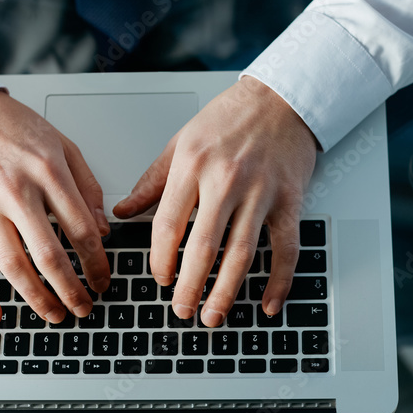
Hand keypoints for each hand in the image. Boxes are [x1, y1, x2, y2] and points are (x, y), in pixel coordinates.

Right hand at [0, 90, 109, 325]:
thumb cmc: (15, 128)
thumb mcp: (63, 146)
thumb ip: (87, 187)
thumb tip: (102, 229)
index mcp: (49, 172)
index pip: (81, 229)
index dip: (96, 262)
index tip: (103, 279)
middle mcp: (17, 191)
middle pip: (50, 255)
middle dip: (72, 289)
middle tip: (85, 306)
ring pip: (14, 265)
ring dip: (37, 297)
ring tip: (55, 314)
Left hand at [113, 76, 317, 326]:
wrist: (282, 97)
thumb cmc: (230, 117)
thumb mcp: (182, 142)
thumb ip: (153, 181)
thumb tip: (123, 211)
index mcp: (193, 165)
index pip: (168, 223)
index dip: (160, 258)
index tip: (160, 278)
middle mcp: (226, 180)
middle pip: (203, 246)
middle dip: (189, 286)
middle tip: (181, 310)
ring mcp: (261, 192)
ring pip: (241, 253)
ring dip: (226, 291)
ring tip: (212, 315)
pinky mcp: (289, 201)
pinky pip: (285, 249)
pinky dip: (279, 281)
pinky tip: (268, 304)